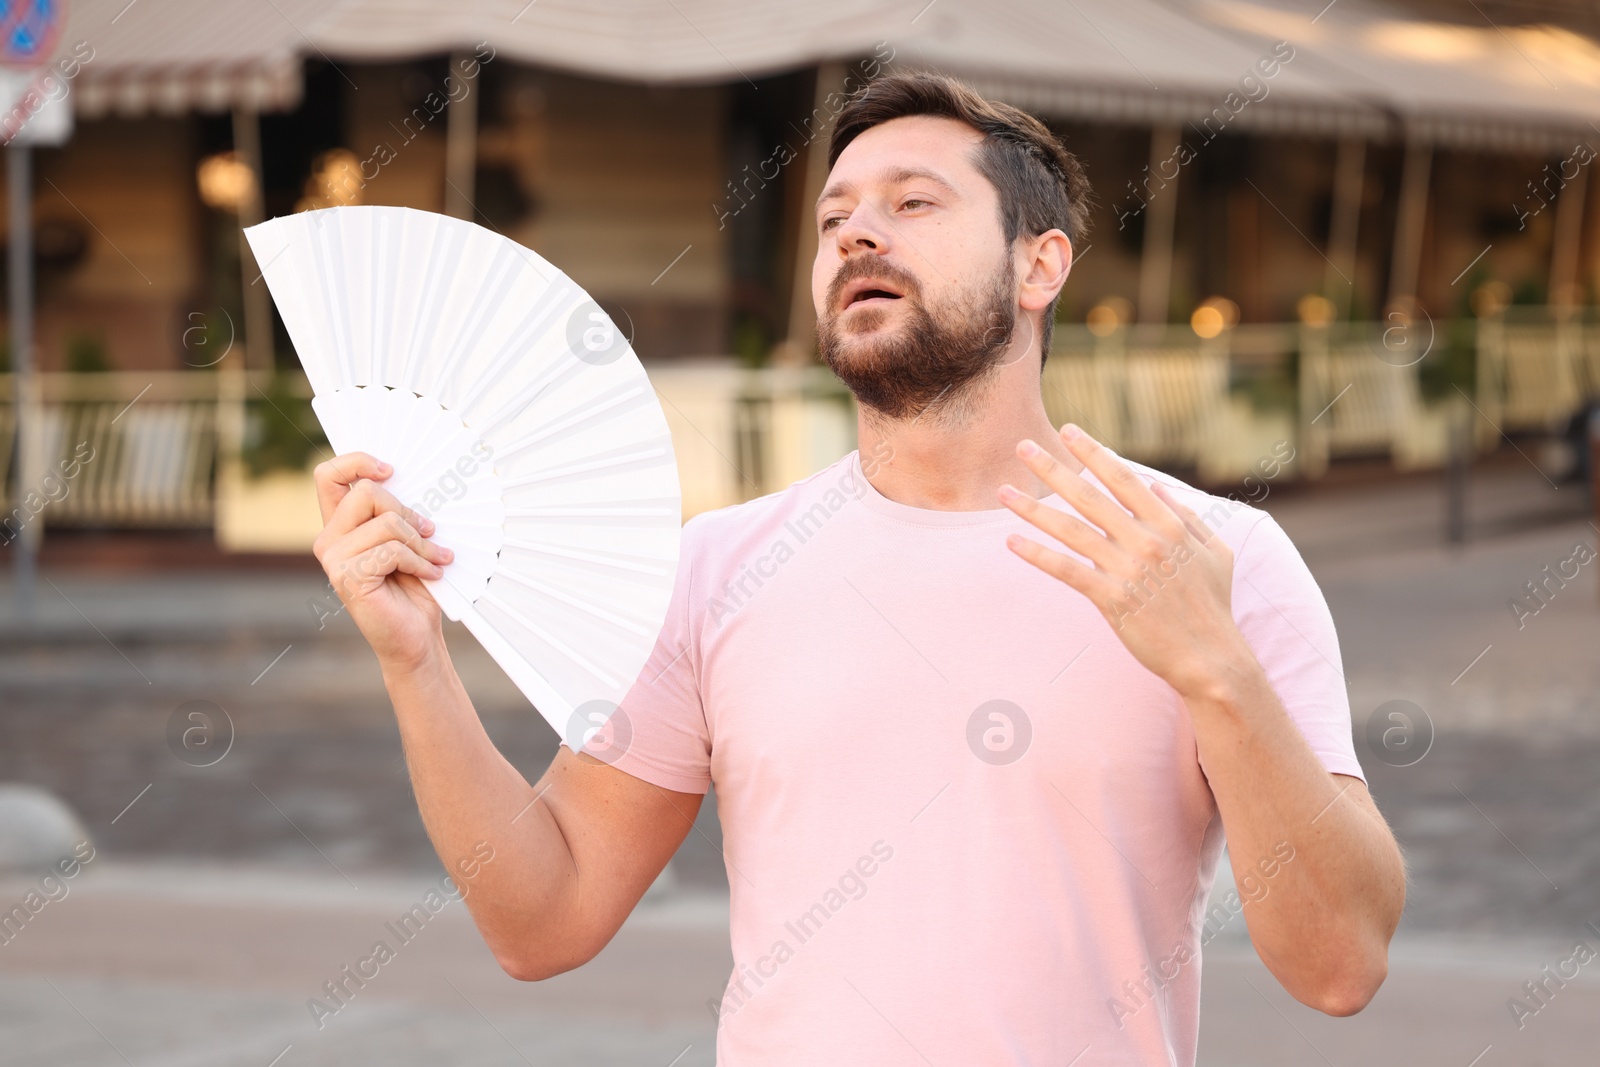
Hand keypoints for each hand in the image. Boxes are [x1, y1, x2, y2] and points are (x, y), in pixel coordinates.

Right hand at [311, 453, 454, 672]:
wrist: (415, 637)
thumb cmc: (413, 588)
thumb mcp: (406, 541)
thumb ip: (396, 513)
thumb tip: (412, 480)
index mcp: (340, 525)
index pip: (329, 476)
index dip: (356, 462)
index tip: (390, 470)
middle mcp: (329, 539)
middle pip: (367, 493)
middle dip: (408, 511)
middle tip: (429, 532)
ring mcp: (334, 558)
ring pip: (387, 522)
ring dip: (422, 542)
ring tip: (436, 558)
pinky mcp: (347, 576)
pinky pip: (393, 549)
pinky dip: (421, 561)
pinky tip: (431, 575)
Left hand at [998, 424, 1250, 697]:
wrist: (1210, 657)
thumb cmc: (1213, 605)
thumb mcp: (1215, 552)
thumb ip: (1186, 516)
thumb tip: (1156, 486)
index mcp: (1169, 524)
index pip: (1123, 478)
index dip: (1093, 452)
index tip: (1067, 431)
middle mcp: (1145, 541)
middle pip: (1088, 496)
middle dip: (1052, 469)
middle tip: (1022, 448)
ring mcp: (1127, 570)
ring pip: (1070, 530)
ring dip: (1033, 509)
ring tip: (1004, 492)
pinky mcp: (1112, 599)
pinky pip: (1067, 570)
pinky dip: (1038, 555)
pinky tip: (1012, 542)